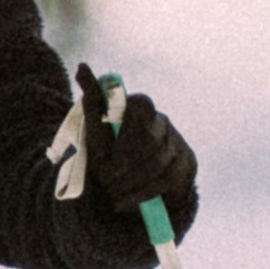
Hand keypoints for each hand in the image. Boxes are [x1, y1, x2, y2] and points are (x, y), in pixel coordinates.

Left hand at [76, 62, 195, 215]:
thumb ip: (92, 99)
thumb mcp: (95, 130)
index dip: (126, 129)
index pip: (141, 105)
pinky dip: (142, 194)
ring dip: (130, 182)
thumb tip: (82, 66)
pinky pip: (167, 181)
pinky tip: (125, 201)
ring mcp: (178, 143)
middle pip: (149, 140)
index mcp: (140, 108)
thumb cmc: (108, 151)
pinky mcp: (187, 164)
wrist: (127, 182)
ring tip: (112, 193)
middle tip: (104, 180)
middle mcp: (163, 122)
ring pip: (157, 163)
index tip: (106, 152)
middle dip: (123, 164)